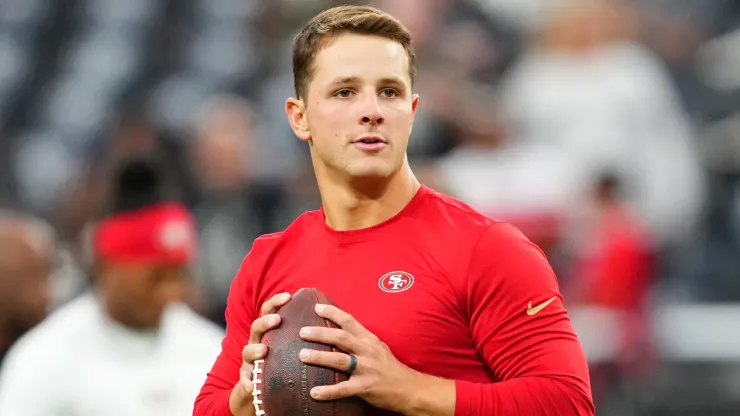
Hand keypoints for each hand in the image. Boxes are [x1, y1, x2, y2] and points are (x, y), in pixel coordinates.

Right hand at [229, 292, 290, 415]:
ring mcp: (250, 361)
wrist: (261, 389)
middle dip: (265, 322)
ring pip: (247, 352)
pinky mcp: (247, 380)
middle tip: (277, 320)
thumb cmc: (281, 362)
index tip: (288, 296)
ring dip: (253, 350)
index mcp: (268, 333)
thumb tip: (327, 317)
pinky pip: (244, 381)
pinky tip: (250, 385)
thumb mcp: (290, 345)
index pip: (270, 312)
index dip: (276, 302)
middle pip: (256, 327)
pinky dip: (246, 382)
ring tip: (263, 351)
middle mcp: (257, 343)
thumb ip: (302, 333)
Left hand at [297, 304, 419, 412]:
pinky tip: (314, 392)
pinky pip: (343, 389)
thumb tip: (337, 331)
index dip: (333, 313)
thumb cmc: (390, 367)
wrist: (408, 388)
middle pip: (341, 337)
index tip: (316, 307)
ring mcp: (366, 369)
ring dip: (319, 357)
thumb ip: (360, 340)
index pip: (350, 321)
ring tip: (302, 355)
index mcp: (369, 339)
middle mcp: (367, 351)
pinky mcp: (365, 387)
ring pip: (339, 360)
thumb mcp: (377, 347)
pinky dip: (328, 391)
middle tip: (302, 331)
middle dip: (320, 333)